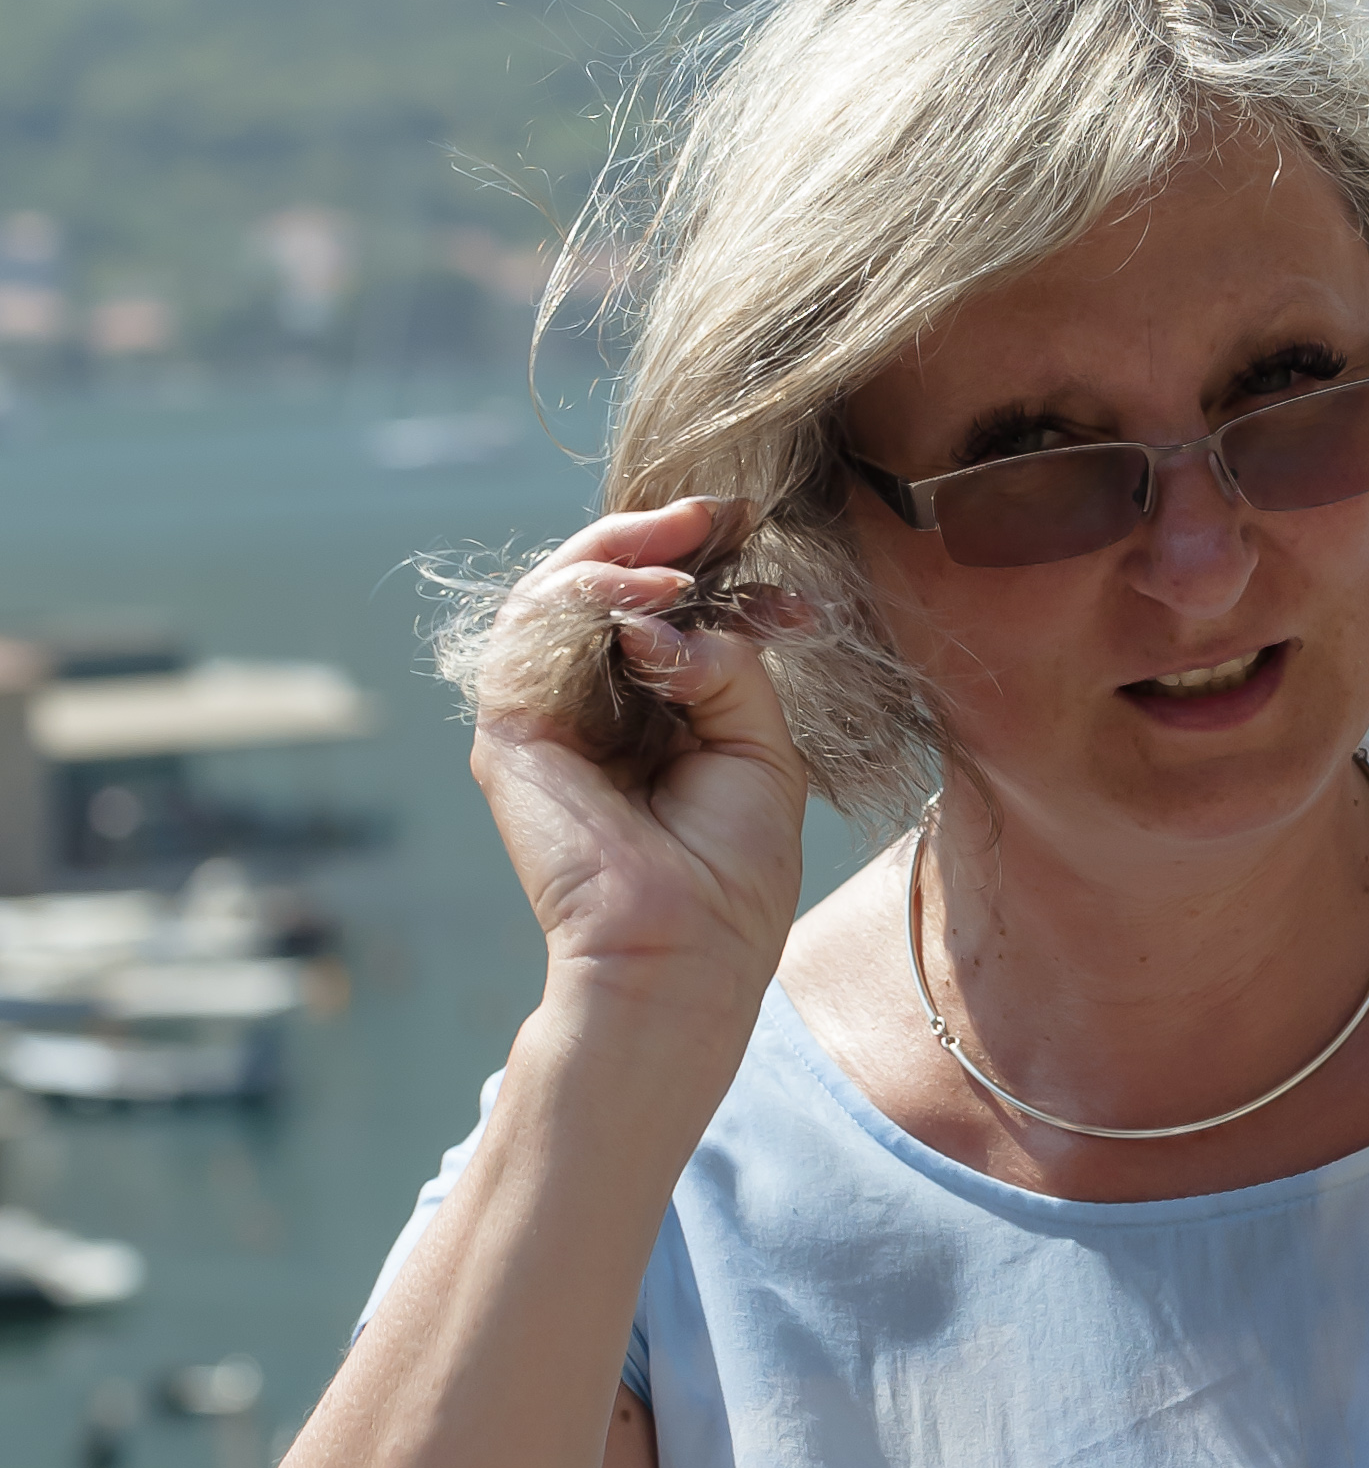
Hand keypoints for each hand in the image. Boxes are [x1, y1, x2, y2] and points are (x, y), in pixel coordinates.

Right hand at [468, 499, 809, 1025]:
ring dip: (621, 555)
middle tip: (716, 513)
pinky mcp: (510, 731)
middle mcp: (590, 709)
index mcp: (649, 715)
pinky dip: (590, 592)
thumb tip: (668, 614)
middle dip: (656, 540)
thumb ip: (725, 664)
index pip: (656, 612)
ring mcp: (545, 718)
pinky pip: (534, 629)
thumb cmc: (730, 873)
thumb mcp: (759, 747)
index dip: (700, 563)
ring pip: (557, 593)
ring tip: (684, 554)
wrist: (685, 953)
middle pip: (601, 589)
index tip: (754, 531)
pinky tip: (653, 596)